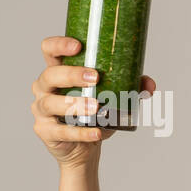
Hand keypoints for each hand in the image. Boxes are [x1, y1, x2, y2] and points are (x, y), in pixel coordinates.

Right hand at [31, 36, 156, 168]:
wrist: (84, 146)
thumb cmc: (95, 114)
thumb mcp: (113, 97)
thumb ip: (131, 88)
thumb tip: (149, 84)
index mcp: (57, 71)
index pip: (49, 51)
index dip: (59, 45)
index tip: (78, 46)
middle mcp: (44, 88)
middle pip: (50, 75)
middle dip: (72, 74)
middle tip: (96, 78)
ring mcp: (41, 109)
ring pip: (51, 103)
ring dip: (74, 103)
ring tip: (96, 106)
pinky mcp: (45, 131)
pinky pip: (61, 131)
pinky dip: (81, 133)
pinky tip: (97, 133)